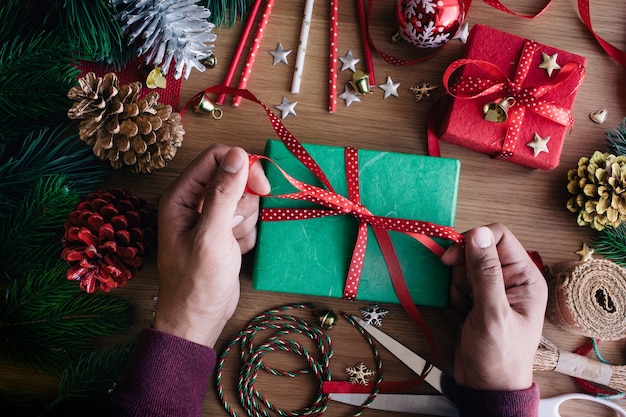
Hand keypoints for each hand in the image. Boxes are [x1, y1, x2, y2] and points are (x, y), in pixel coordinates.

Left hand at [153, 144, 269, 346]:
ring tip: (229, 244)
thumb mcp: (211, 235)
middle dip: (244, 202)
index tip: (262, 186)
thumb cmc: (196, 283)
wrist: (199, 319)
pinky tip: (234, 252)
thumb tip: (238, 154)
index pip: (216, 158)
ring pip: (245, 199)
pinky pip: (248, 220)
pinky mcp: (225, 233)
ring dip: (245, 222)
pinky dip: (247, 236)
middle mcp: (195, 202)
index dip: (242, 167)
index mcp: (181, 196)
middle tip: (234, 227)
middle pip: (235, 177)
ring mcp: (211, 218)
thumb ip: (223, 193)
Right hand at [441, 224, 546, 390]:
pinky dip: (453, 300)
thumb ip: (485, 272)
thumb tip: (478, 233)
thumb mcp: (492, 313)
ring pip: (462, 268)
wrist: (487, 388)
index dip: (472, 241)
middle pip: (475, 251)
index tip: (451, 259)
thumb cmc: (498, 356)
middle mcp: (509, 279)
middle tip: (466, 298)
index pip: (497, 236)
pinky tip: (462, 318)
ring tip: (466, 313)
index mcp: (524, 276)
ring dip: (456, 289)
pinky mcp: (475, 301)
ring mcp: (491, 290)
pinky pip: (455, 285)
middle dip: (462, 272)